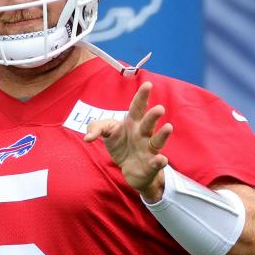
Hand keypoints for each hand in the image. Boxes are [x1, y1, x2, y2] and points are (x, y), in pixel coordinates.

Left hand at [83, 82, 172, 202]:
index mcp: (133, 122)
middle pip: (148, 123)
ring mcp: (149, 149)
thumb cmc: (121, 145)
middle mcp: (143, 133)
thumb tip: (87, 138)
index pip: (137, 107)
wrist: (129, 169)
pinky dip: (159, 161)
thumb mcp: (107, 133)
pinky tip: (160, 159)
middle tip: (159, 108)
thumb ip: (96, 128)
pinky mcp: (151, 164)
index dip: (142, 96)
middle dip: (153, 116)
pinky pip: (157, 162)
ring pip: (157, 140)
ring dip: (163, 134)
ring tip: (168, 127)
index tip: (148, 85)